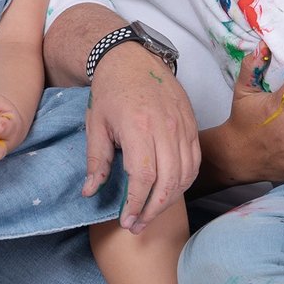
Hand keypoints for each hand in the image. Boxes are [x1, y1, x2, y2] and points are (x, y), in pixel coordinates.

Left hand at [83, 42, 199, 233]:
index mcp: (138, 127)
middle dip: (153, 210)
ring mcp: (182, 125)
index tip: (126, 220)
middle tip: (137, 225)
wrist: (131, 58)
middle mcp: (165, 127)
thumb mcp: (95, 125)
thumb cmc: (110, 91)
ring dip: (170, 199)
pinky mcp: (191, 124)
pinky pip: (194, 161)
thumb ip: (95, 161)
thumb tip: (90, 192)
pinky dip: (184, 181)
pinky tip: (169, 192)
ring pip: (185, 174)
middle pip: (169, 181)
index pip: (144, 177)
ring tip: (151, 212)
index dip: (136, 204)